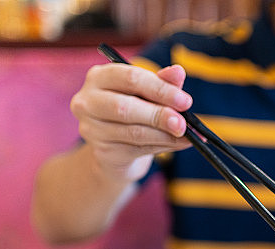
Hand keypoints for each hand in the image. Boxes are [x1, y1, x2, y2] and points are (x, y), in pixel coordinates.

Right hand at [70, 63, 193, 181]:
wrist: (116, 145)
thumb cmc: (135, 108)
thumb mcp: (149, 92)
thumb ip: (163, 82)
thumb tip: (179, 71)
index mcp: (99, 76)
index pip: (131, 78)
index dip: (160, 89)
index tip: (185, 101)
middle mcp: (88, 101)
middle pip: (126, 107)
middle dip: (159, 115)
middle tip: (183, 123)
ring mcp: (92, 128)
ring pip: (133, 132)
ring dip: (164, 135)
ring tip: (186, 136)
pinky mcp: (102, 151)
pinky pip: (137, 150)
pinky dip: (162, 147)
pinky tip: (177, 144)